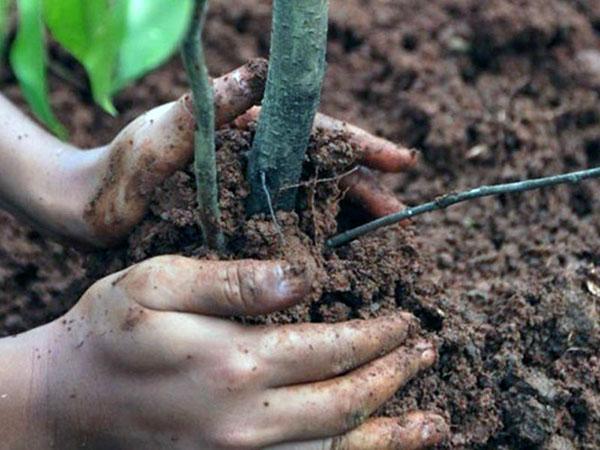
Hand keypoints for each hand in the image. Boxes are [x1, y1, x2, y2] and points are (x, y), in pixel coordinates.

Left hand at [0, 59, 415, 247]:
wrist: (90, 212)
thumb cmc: (121, 168)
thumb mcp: (163, 132)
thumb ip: (213, 106)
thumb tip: (262, 71)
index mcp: (248, 132)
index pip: (315, 133)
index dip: (360, 146)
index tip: (400, 162)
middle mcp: (256, 162)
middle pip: (322, 171)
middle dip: (364, 189)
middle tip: (398, 214)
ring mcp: (251, 195)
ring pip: (310, 202)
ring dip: (347, 219)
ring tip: (380, 241)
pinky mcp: (241, 226)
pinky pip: (288, 231)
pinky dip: (315, 242)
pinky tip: (335, 260)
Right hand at [1, 256, 447, 448]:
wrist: (65, 402)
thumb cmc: (110, 330)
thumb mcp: (159, 282)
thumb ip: (232, 281)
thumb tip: (302, 277)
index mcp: (233, 361)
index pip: (331, 347)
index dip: (377, 334)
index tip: (405, 319)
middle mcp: (246, 420)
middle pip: (346, 401)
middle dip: (395, 376)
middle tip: (429, 352)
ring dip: (392, 437)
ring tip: (436, 424)